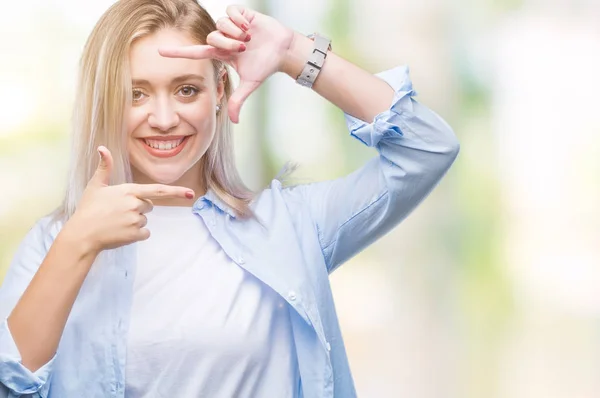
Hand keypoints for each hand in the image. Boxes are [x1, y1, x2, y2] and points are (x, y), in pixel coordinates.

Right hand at [67, 146, 194, 254]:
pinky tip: (120, 232)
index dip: (176, 191)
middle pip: (149, 205)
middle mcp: (135, 204)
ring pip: (145, 220)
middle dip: (138, 208)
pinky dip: (136, 234)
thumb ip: (104, 167)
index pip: (158, 190)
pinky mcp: (135, 234)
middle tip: (118, 212)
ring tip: (116, 222)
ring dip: (134, 222)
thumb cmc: (88, 209)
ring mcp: (136, 220)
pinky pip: (144, 233)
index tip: (190, 193)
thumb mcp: (96, 186)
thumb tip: (102, 148)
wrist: (82, 234)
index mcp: (129, 190)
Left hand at [159, 5, 294, 122]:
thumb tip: (234, 122)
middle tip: (243, 48)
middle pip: (211, 37)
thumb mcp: (250, 84)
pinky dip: (240, 20)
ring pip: (221, 24)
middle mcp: (223, 39)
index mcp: (221, 54)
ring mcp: (231, 26)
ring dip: (235, 32)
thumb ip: (239, 101)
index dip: (178, 53)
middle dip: (227, 43)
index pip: (195, 52)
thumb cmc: (266, 66)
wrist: (283, 50)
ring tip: (249, 37)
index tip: (159, 52)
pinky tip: (250, 27)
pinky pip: (231, 12)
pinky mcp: (240, 14)